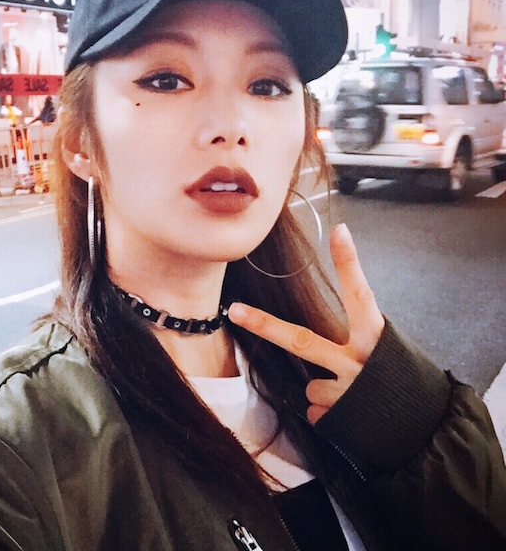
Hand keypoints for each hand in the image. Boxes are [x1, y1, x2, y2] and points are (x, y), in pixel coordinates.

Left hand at [229, 223, 384, 423]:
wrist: (430, 436)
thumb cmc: (404, 386)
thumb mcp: (392, 354)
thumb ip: (360, 341)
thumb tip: (325, 336)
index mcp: (378, 340)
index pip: (361, 295)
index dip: (350, 264)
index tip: (339, 231)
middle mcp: (361, 363)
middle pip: (303, 341)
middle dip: (266, 326)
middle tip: (237, 311)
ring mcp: (348, 393)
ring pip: (311, 386)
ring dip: (326, 393)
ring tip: (354, 400)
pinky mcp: (340, 420)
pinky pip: (317, 411)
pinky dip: (330, 414)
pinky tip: (352, 418)